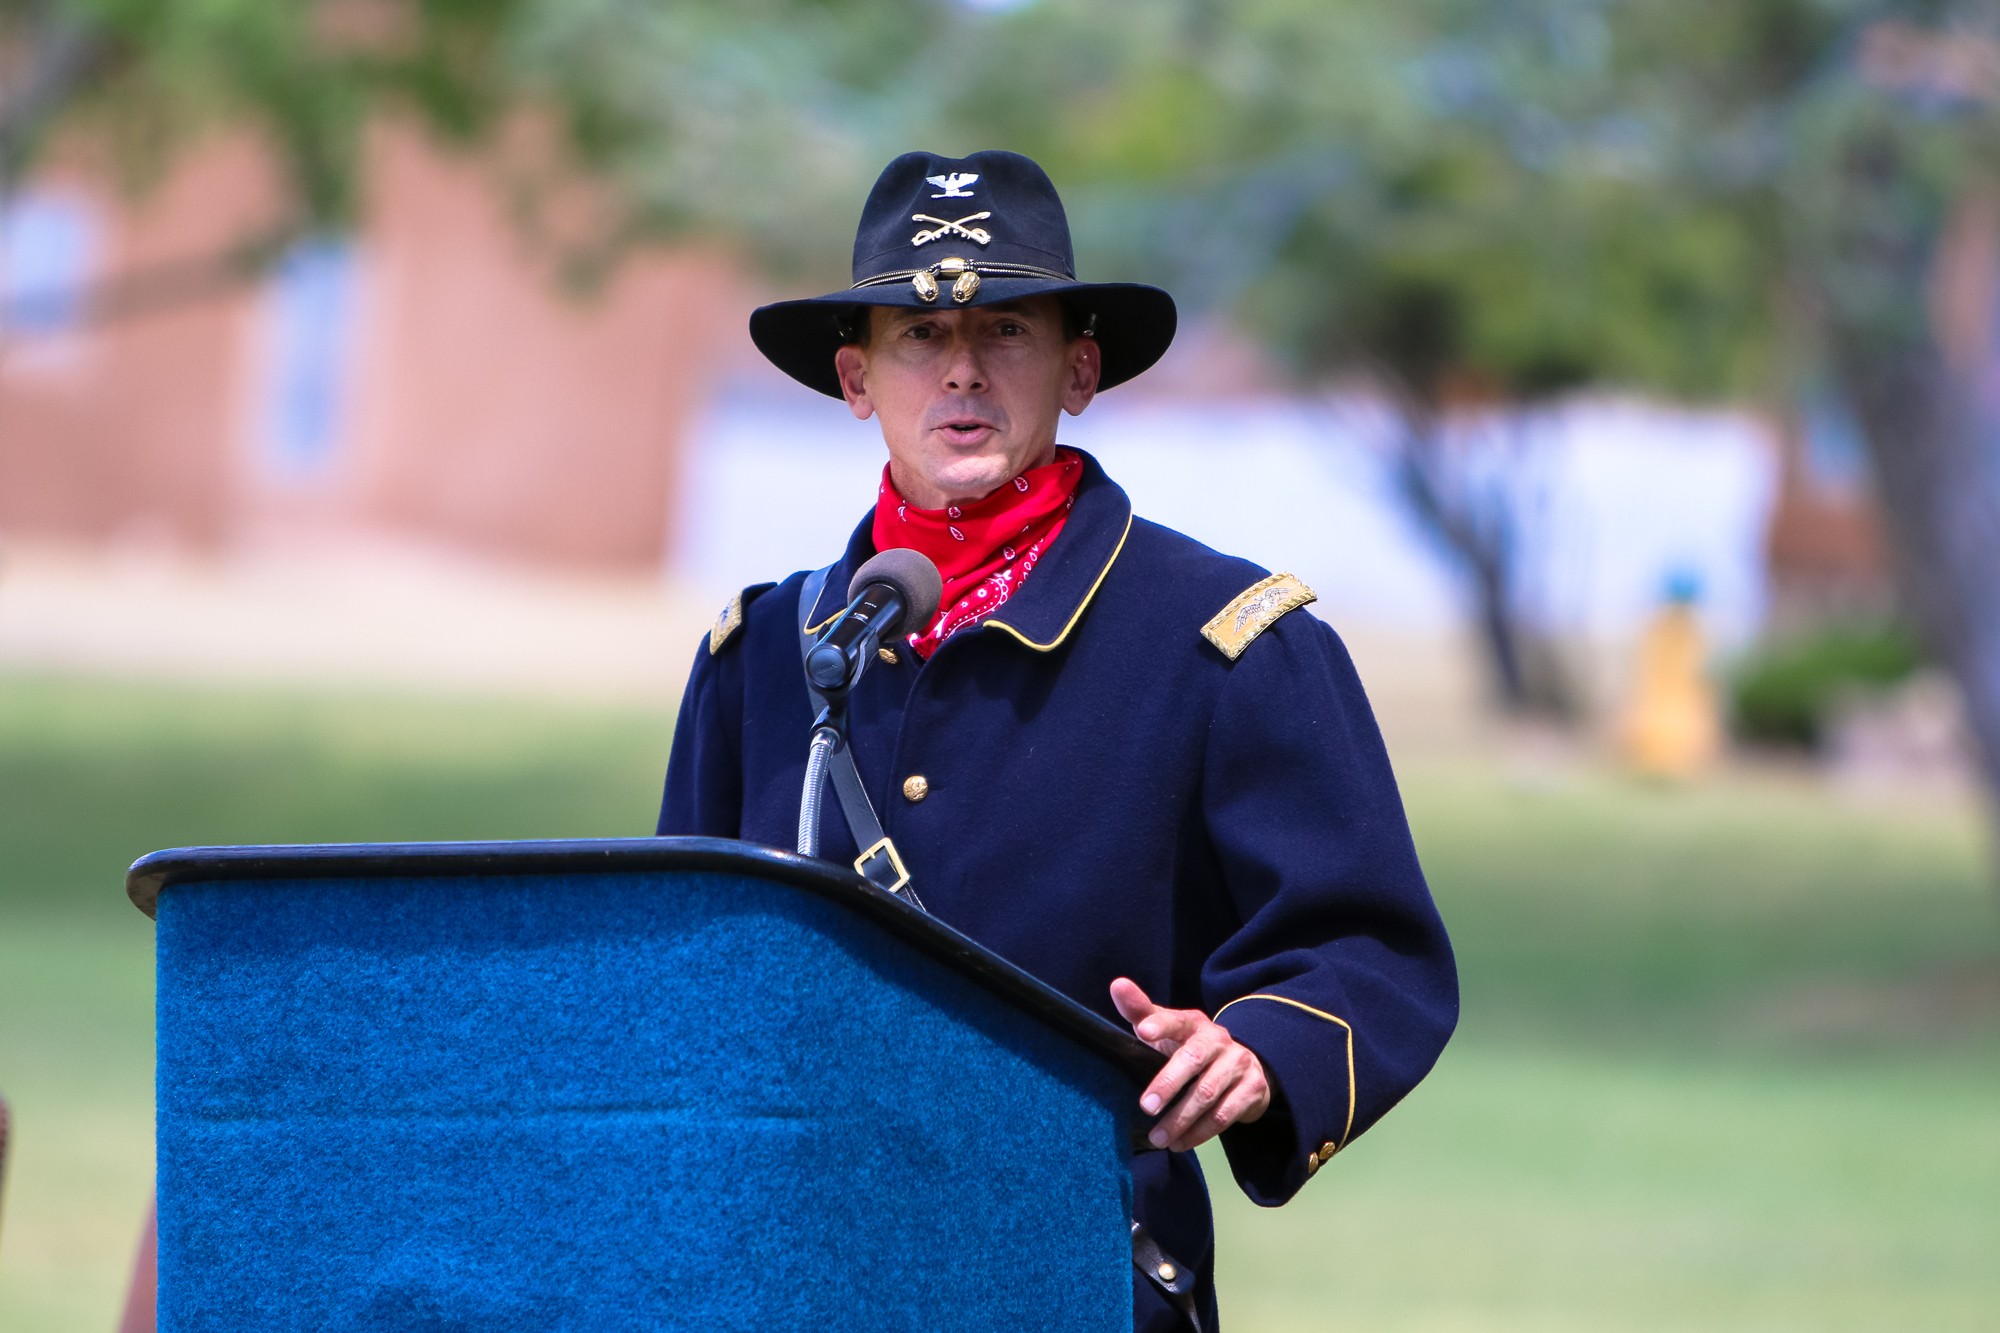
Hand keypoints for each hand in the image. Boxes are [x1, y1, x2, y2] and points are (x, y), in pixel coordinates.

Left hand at [1111, 977, 1270, 1151]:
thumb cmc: (1191, 1047)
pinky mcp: (1252, 1089)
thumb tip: (1117, 985)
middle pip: (1193, 1058)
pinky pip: (1225, 1115)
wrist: (1244, 1065)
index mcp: (1194, 1024)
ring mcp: (1238, 1064)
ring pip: (1208, 1093)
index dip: (1160, 1024)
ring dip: (1181, 1119)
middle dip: (1168, 1083)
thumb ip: (1141, 1011)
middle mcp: (1218, 1040)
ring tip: (1158, 1138)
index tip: (1143, 1031)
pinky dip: (1200, 1133)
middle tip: (1146, 1106)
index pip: (1176, 1020)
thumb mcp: (1168, 1029)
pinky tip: (1180, 1143)